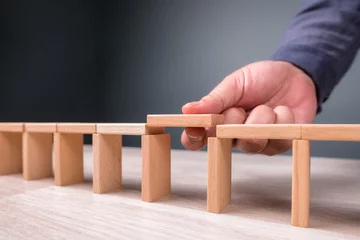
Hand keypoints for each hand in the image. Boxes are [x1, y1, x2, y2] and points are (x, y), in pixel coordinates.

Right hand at [181, 60, 317, 154]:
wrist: (294, 75)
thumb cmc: (261, 79)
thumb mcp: (235, 83)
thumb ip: (214, 100)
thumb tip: (187, 110)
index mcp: (217, 120)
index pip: (195, 138)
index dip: (192, 137)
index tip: (196, 129)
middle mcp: (232, 136)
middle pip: (223, 142)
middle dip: (233, 120)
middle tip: (241, 106)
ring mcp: (255, 142)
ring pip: (251, 143)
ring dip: (261, 118)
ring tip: (267, 106)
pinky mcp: (278, 144)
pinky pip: (277, 140)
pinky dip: (281, 120)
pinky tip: (281, 111)